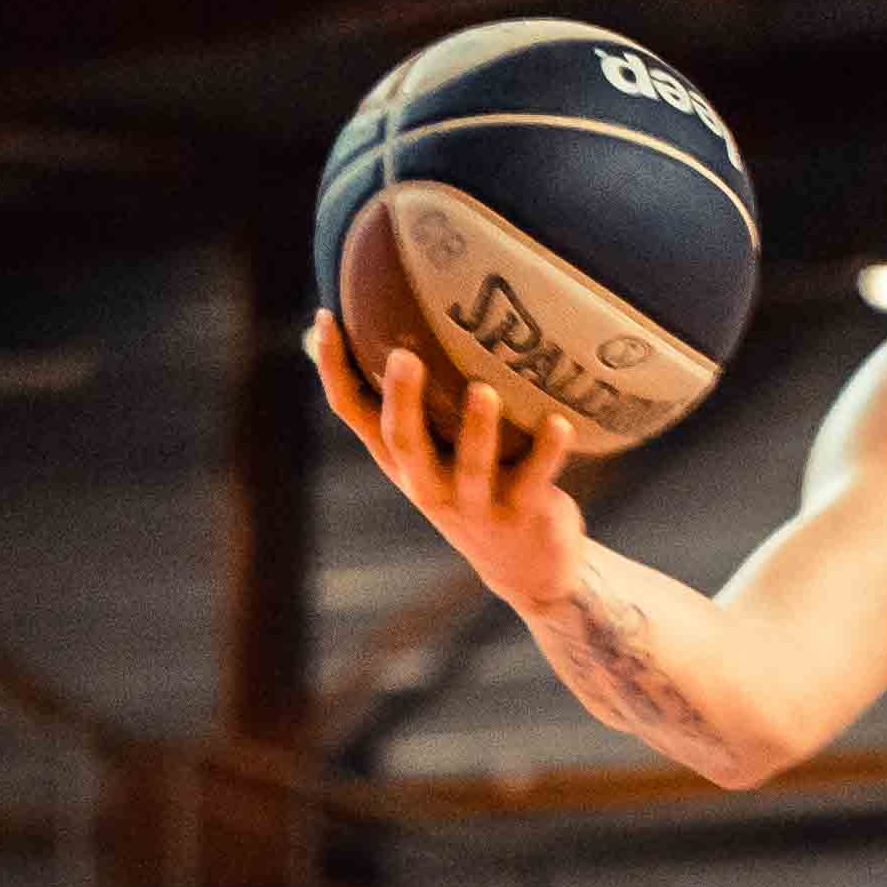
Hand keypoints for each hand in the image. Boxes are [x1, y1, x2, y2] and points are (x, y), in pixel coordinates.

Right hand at [312, 316, 588, 613]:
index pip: (354, 413)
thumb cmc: (476, 489)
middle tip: (403, 357)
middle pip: (404, 442)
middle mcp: (429, 483)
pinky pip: (536, 478)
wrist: (525, 568)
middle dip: (403, 401)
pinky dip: (548, 451)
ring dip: (478, 430)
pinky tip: (561, 423)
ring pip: (471, 466)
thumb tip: (402, 326)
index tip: (325, 318)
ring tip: (484, 392)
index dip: (334, 369)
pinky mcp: (521, 513)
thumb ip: (422, 405)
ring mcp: (475, 502)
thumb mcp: (437, 453)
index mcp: (402, 461)